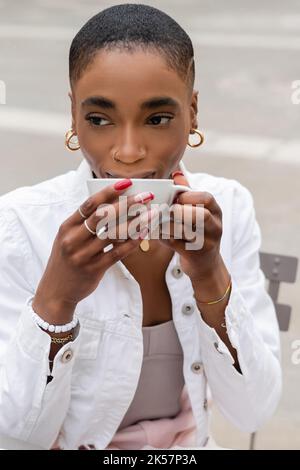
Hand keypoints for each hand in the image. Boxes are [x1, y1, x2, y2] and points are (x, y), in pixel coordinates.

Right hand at [33, 182, 154, 322]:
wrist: (56, 291)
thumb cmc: (66, 260)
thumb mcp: (68, 239)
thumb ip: (85, 224)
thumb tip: (112, 206)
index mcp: (66, 227)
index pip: (89, 204)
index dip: (109, 192)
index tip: (126, 183)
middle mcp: (73, 239)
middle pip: (103, 216)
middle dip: (127, 203)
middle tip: (145, 196)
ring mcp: (83, 255)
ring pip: (113, 234)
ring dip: (135, 222)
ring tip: (150, 214)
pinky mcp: (94, 269)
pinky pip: (117, 253)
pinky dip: (132, 243)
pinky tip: (143, 234)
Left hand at [158, 171, 223, 280]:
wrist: (206, 266)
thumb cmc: (199, 234)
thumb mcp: (198, 213)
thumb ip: (188, 193)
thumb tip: (177, 173)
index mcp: (215, 212)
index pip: (206, 198)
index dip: (188, 196)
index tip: (176, 198)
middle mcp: (214, 227)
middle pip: (201, 215)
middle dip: (180, 211)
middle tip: (167, 211)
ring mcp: (207, 243)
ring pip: (187, 231)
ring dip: (169, 224)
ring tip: (157, 220)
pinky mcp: (195, 256)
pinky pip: (176, 244)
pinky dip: (163, 237)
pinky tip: (154, 233)